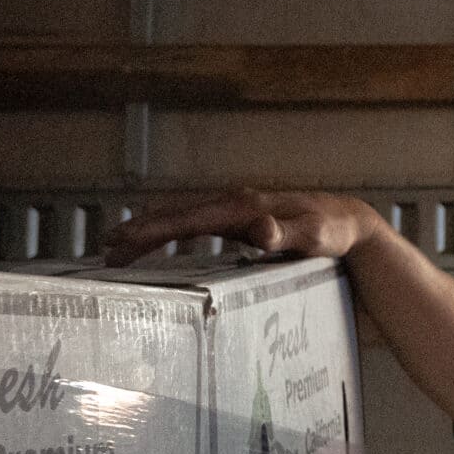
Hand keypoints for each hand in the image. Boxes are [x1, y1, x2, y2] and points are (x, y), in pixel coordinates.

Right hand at [102, 188, 382, 266]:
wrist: (348, 222)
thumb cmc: (331, 232)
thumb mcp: (313, 237)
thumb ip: (286, 235)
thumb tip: (258, 231)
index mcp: (243, 207)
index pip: (187, 218)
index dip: (152, 230)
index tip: (120, 241)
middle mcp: (234, 202)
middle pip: (176, 214)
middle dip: (139, 230)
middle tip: (105, 251)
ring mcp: (236, 209)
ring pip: (183, 216)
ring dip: (150, 230)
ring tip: (118, 250)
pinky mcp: (240, 218)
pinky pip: (196, 223)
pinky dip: (172, 231)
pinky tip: (161, 244)